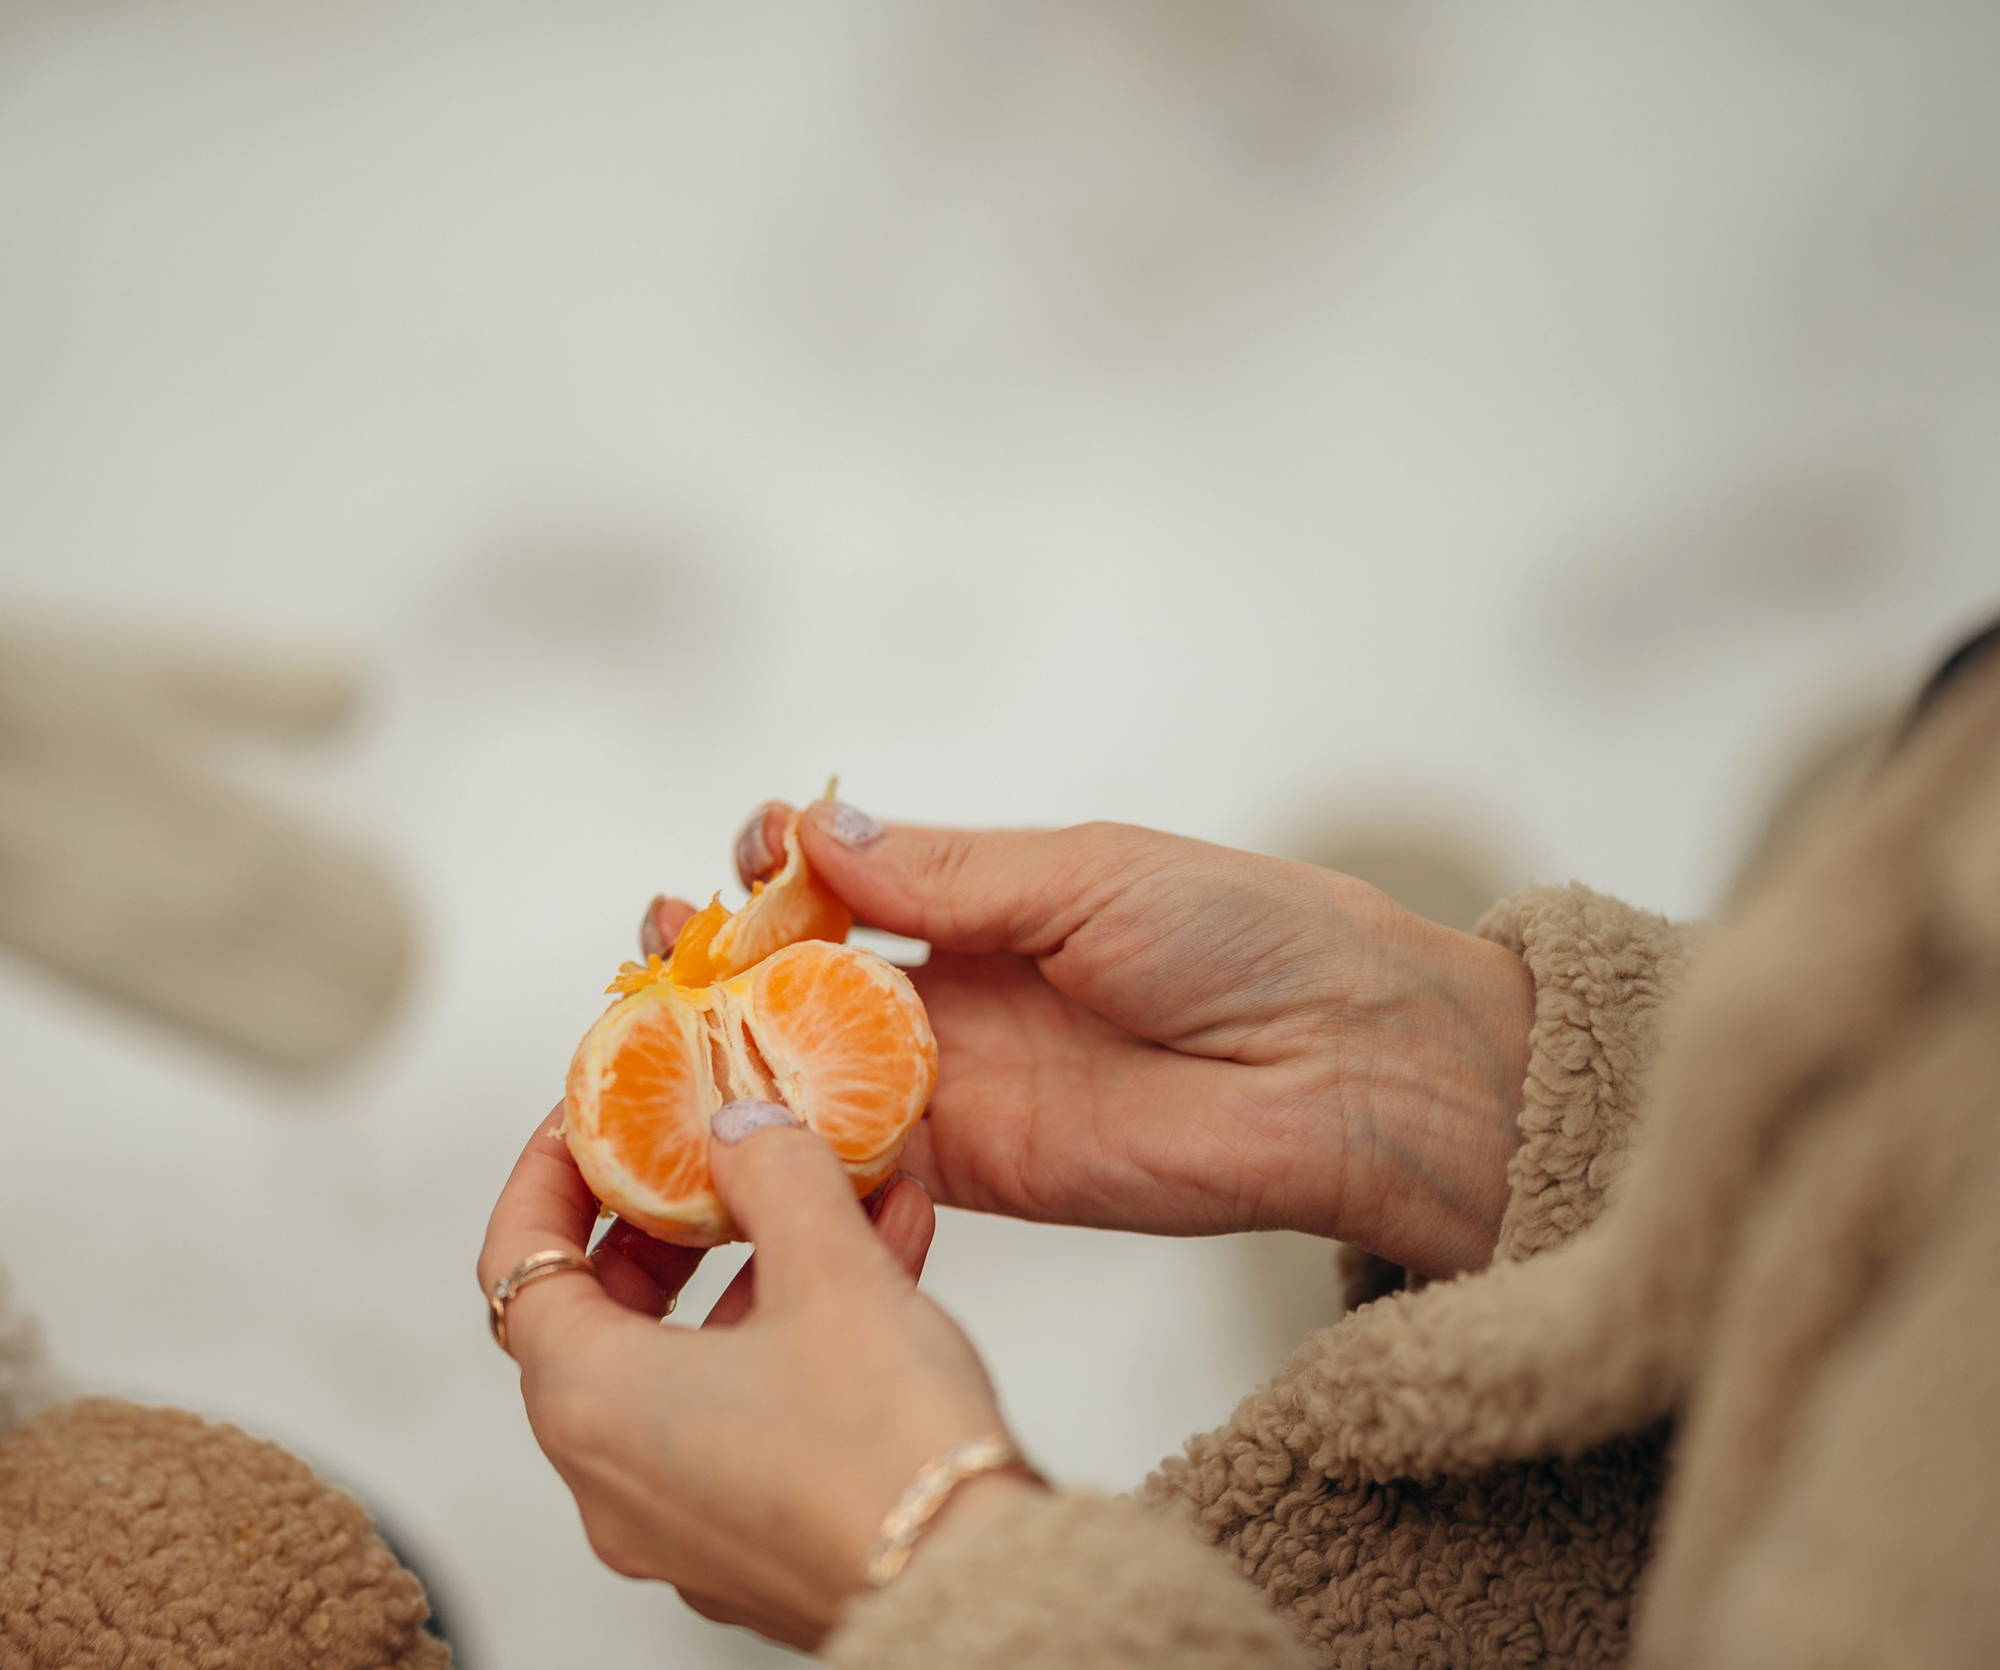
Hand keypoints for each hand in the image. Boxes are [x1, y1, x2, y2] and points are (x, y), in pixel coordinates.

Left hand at [479, 1104, 1038, 1648]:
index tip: (586, 1124)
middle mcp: (612, 1478)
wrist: (975, 1589)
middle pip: (598, 1318)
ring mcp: (677, 1523)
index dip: (549, 1179)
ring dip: (749, 1274)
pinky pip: (740, 1417)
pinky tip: (878, 1267)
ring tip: (828, 1199)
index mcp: (593, 1405)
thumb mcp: (830, 1268)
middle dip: (658, 1227)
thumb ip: (773, 1177)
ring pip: (685, 1366)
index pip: (518, 1265)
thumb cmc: (886, 1452)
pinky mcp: (746, 1547)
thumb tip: (741, 1131)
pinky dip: (787, 1340)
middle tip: (703, 1164)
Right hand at [654, 801, 1534, 1277]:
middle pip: (797, 977)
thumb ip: (945, 873)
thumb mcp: (1086, 875)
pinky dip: (783, 1143)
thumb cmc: (1246, 937)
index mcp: (982, 901)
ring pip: (805, 1068)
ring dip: (724, 1049)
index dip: (776, 864)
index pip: (840, 879)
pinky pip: (854, 1159)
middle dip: (718, 958)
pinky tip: (718, 1119)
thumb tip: (812, 828)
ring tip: (650, 1030)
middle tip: (663, 947)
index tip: (747, 852)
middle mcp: (953, 994)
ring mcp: (955, 1085)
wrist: (1349, 1068)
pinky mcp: (970, 1171)